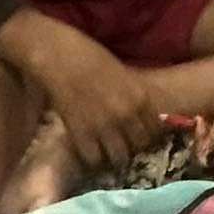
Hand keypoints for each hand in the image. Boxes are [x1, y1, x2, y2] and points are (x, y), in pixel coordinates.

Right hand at [9, 15, 157, 170]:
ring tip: (107, 150)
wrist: (58, 55)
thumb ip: (133, 94)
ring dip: (114, 155)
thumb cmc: (90, 56)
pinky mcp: (80, 133)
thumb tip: (140, 111)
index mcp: (139, 97)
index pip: (154, 129)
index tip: (139, 134)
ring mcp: (103, 126)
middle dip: (133, 146)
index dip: (147, 134)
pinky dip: (93, 157)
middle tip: (123, 144)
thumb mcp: (122, 73)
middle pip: (138, 146)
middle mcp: (126, 114)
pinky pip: (93, 158)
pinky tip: (90, 149)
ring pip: (118, 157)